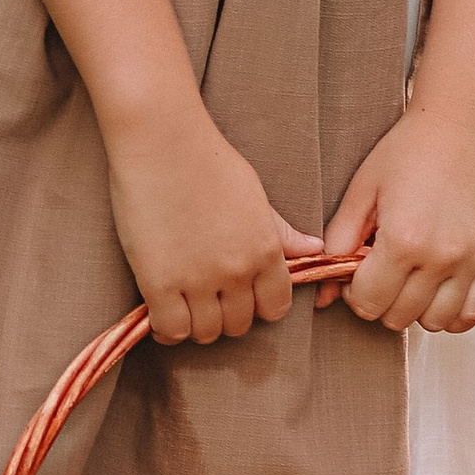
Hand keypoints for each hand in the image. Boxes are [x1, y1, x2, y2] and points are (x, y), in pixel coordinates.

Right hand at [105, 104, 304, 347]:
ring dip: (197, 324)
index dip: (260, 307)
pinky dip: (167, 329)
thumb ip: (282, 231)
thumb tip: (314, 249)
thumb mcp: (255, 195)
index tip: (242, 297)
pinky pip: (170, 329)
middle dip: (227, 316)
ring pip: (206, 333)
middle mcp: (237, 271)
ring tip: (185, 306)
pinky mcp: (159, 283)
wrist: (162, 141)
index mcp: (265, 250)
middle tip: (209, 298)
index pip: (276, 307)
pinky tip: (162, 313)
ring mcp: (198, 280)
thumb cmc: (208, 160)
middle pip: (240, 325)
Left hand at [318, 109, 474, 333]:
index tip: (356, 271)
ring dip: (415, 309)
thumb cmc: (408, 149)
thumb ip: (339, 240)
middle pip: (398, 317)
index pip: (368, 302)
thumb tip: (322, 290)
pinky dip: (452, 314)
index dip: (353, 292)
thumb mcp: (363, 189)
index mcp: (403, 240)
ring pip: (434, 323)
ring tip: (409, 278)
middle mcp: (440, 259)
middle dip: (380, 300)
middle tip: (380, 270)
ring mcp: (471, 262)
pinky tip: (438, 290)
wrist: (466, 121)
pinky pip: (471, 315)